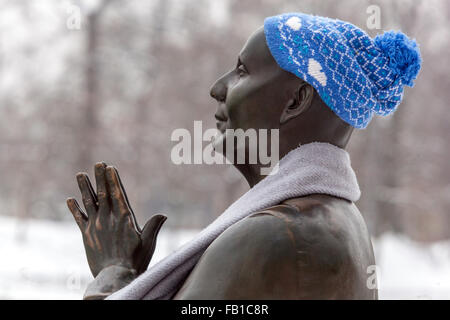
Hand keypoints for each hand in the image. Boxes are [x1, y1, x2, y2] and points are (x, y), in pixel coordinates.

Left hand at [67, 162, 165, 276]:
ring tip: (81, 174)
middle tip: (98, 164)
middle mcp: (108, 218)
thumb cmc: (135, 261)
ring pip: (89, 202)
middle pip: (103, 193)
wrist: (115, 277)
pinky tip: (70, 199)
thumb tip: (163, 215)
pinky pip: (79, 218)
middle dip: (100, 177)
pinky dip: (75, 208)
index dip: (113, 180)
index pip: (118, 193)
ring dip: (85, 187)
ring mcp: (96, 226)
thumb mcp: (148, 243)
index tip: (110, 167)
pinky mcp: (87, 235)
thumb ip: (154, 226)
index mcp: (124, 218)